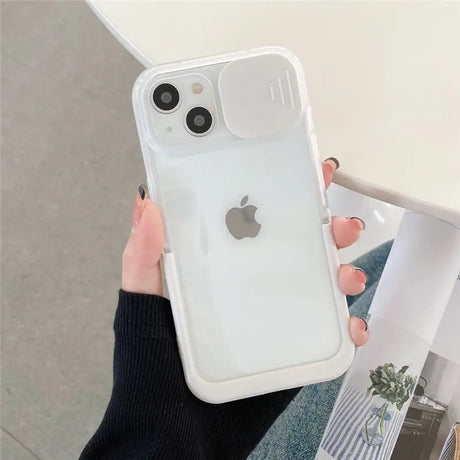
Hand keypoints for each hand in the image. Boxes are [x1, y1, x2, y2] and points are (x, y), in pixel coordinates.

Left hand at [122, 158, 368, 346]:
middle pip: (297, 244)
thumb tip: (146, 205)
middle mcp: (250, 280)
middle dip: (325, 227)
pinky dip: (347, 324)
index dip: (281, 191)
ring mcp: (274, 311)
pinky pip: (327, 329)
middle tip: (335, 223)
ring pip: (320, 281)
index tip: (303, 172)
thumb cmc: (151, 358)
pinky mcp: (290, 343)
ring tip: (345, 273)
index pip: (253, 216)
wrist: (173, 424)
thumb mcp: (141, 300)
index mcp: (221, 261)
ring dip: (342, 270)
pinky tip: (349, 323)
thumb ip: (142, 256)